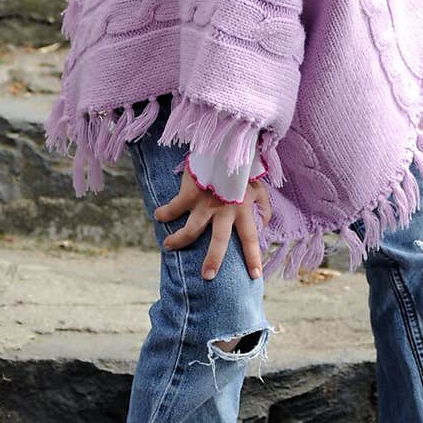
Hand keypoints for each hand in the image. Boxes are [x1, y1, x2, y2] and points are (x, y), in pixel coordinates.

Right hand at [153, 166, 272, 280]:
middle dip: (213, 260)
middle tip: (208, 277)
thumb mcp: (259, 187)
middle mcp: (225, 210)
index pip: (251, 238)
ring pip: (191, 229)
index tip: (255, 276)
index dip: (253, 257)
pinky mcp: (190, 193)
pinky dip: (164, 213)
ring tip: (168, 247)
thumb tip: (264, 226)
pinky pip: (174, 207)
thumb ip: (264, 208)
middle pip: (219, 241)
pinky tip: (158, 217)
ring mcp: (206, 203)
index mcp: (243, 210)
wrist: (226, 145)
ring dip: (179, 241)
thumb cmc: (242, 170)